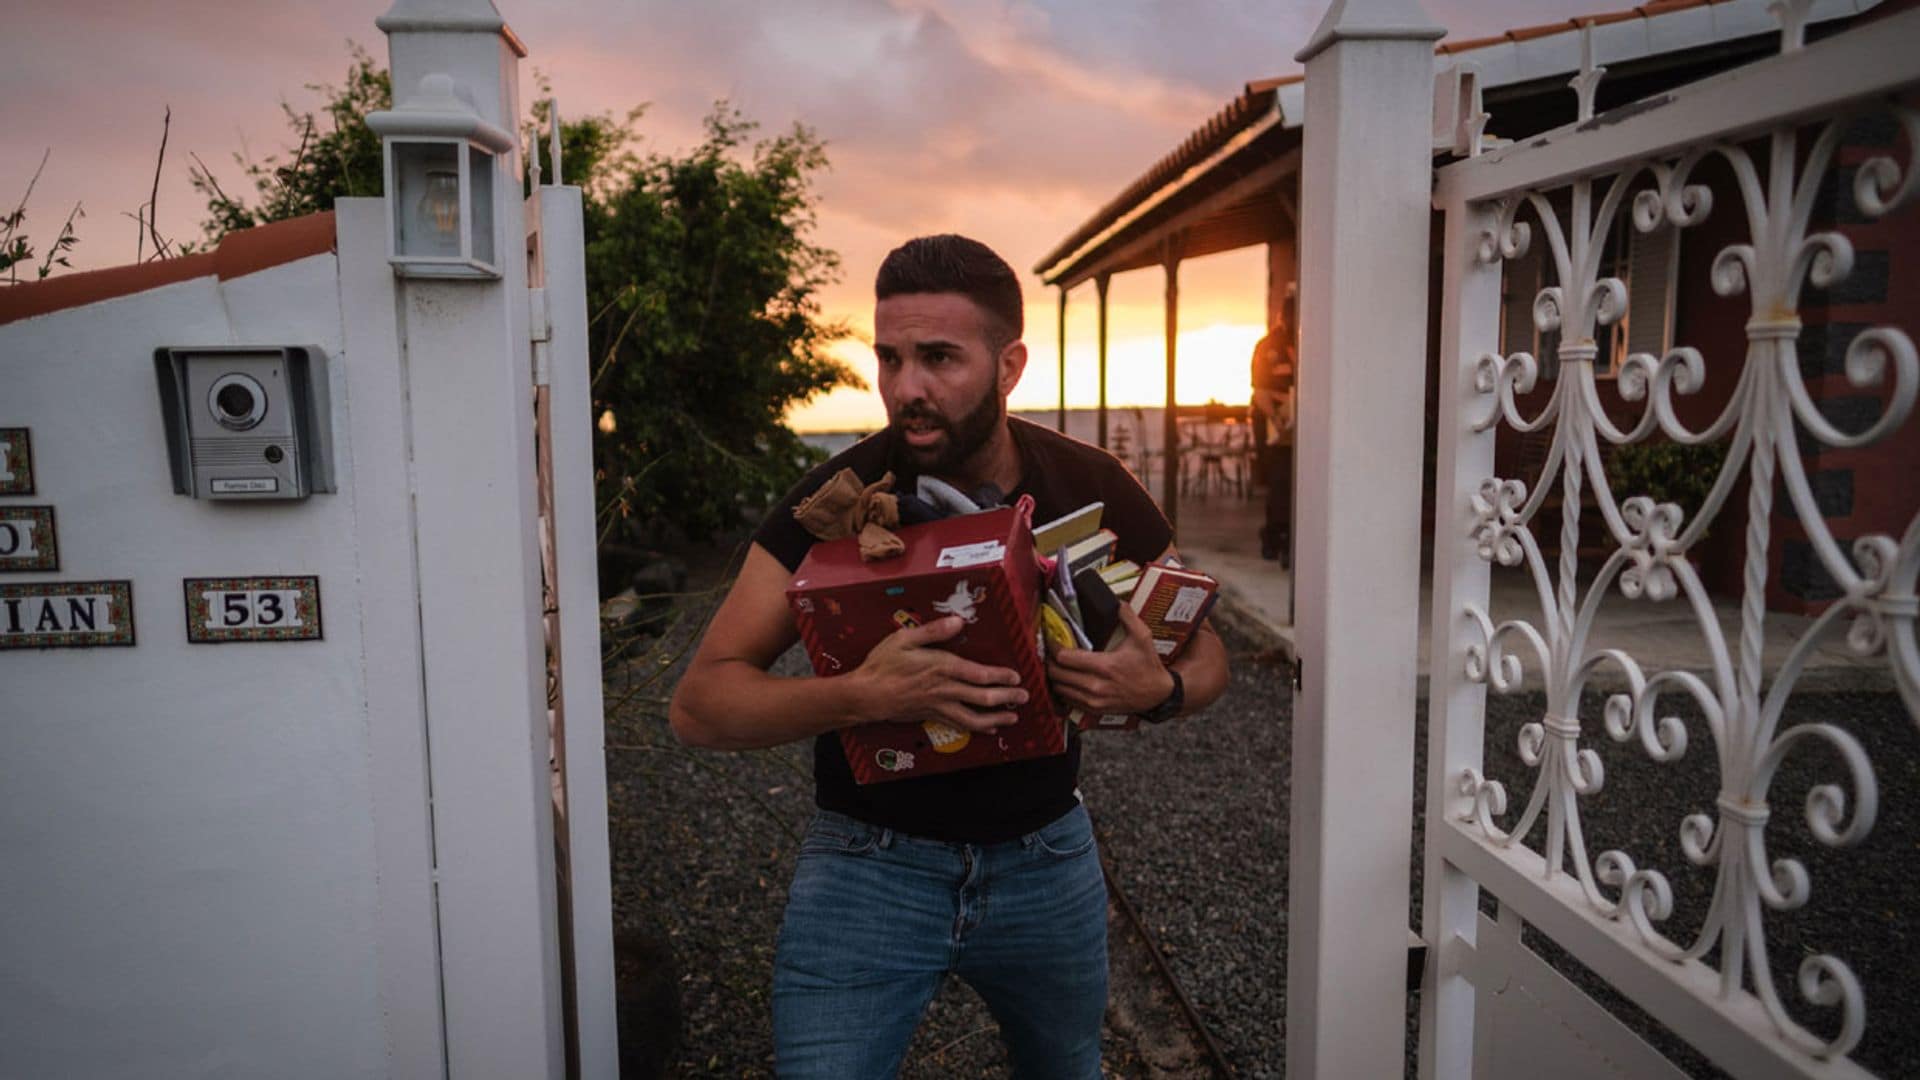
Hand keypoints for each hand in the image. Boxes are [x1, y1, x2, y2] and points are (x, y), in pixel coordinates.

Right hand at [852, 615, 1026, 732]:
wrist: (865, 695)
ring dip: (997, 718)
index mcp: (941, 668)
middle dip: (1007, 698)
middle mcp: (944, 689)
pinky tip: (990, 729)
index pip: (979, 675)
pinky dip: (978, 728)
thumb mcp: (905, 638)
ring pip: (974, 717)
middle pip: (983, 698)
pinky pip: (960, 726)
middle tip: (1025, 697)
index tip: (1016, 676)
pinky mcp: (932, 716)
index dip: (1001, 676)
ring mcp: (939, 706)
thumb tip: (959, 621)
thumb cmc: (883, 664)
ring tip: (1013, 718)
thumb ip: (933, 630)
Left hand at [1046, 604, 1174, 715]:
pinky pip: (1068, 700)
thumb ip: (1128, 617)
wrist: (1158, 695)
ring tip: (1056, 664)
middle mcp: (1096, 685)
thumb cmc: (1149, 666)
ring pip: (1059, 688)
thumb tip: (1116, 602)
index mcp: (1105, 666)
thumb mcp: (1143, 637)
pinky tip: (1066, 680)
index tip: (1052, 639)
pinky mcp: (1094, 709)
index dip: (1053, 647)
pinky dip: (1063, 689)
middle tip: (1050, 651)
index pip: (1065, 658)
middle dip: (1049, 660)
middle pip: (1057, 674)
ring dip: (1054, 676)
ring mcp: (1094, 700)